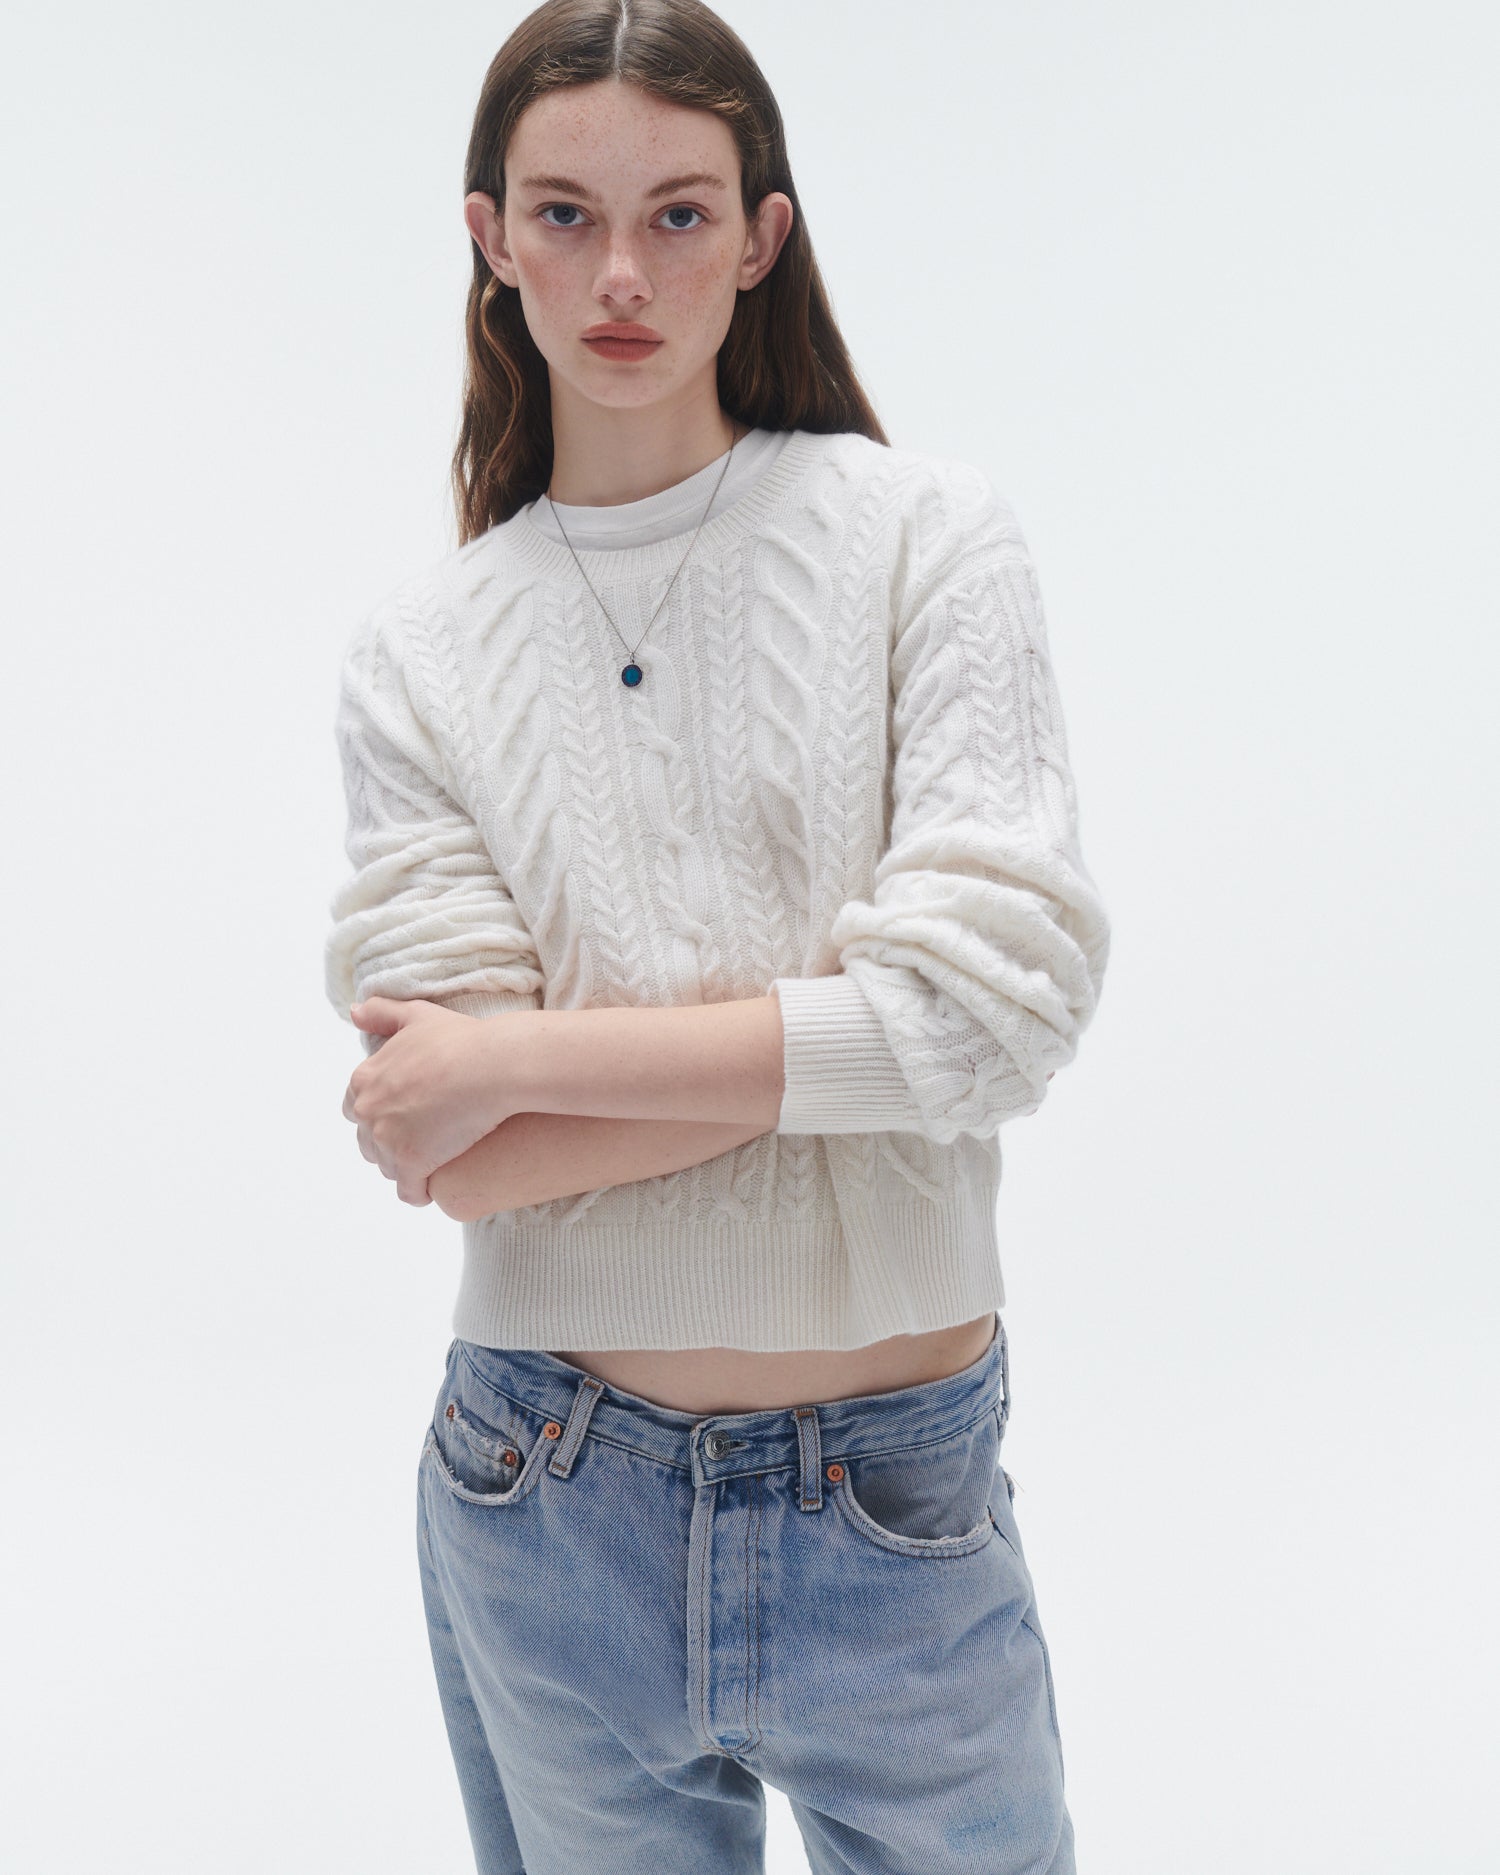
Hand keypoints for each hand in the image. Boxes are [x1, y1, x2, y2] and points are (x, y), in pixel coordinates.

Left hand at [343, 997, 524, 1205]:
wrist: (492, 1066)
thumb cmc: (460, 1039)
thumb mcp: (417, 1015)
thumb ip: (382, 1013)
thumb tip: (354, 1012)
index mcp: (364, 1079)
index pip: (357, 1109)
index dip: (383, 1114)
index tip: (408, 1115)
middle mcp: (368, 1111)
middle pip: (370, 1142)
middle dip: (391, 1144)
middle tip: (425, 1139)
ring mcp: (387, 1140)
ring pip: (388, 1167)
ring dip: (406, 1168)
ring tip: (433, 1161)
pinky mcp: (412, 1163)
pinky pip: (409, 1191)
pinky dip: (419, 1192)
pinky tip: (434, 1188)